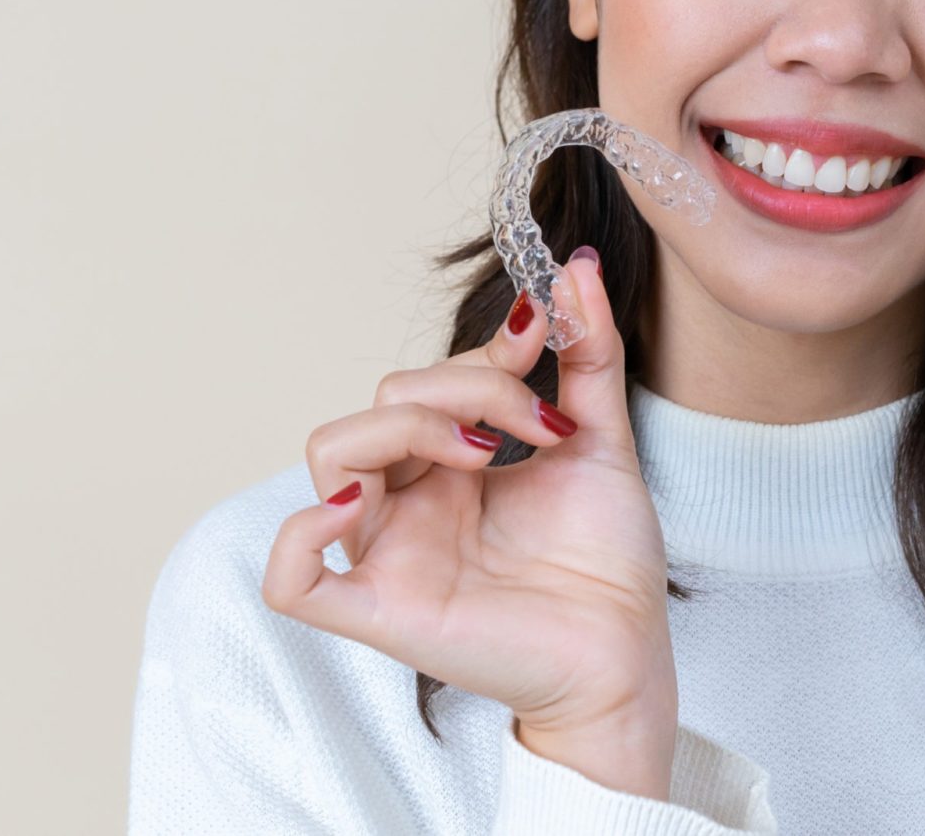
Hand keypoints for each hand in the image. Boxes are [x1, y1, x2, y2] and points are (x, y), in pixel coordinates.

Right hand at [262, 251, 677, 794]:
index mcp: (449, 464)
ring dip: (406, 428)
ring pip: (332, 456)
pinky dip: (301, 535)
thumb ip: (587, 355)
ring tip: (483, 457)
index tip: (545, 341)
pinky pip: (293, 579)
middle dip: (463, 388)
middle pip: (382, 403)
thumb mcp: (602, 440)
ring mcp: (389, 553)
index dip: (481, 352)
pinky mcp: (382, 613)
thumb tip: (576, 267)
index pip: (428, 378)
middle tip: (537, 427)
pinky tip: (361, 506)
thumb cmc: (607, 563)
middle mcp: (410, 501)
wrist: (631, 658)